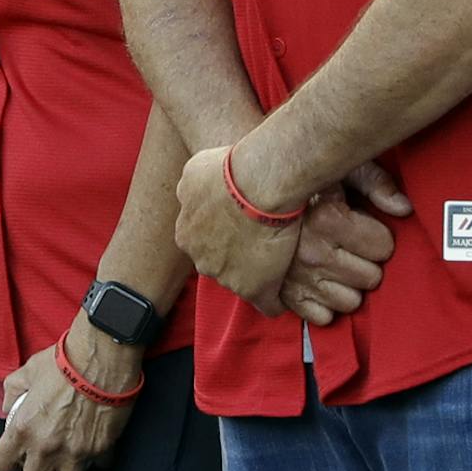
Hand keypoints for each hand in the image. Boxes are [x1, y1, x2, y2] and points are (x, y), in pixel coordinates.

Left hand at [0, 318, 142, 470]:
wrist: (103, 356)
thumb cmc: (64, 361)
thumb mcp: (27, 371)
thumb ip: (12, 391)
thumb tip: (10, 405)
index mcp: (24, 430)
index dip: (3, 462)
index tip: (11, 456)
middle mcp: (47, 448)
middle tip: (39, 465)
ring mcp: (76, 452)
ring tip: (69, 462)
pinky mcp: (102, 448)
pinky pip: (98, 465)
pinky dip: (96, 458)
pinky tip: (94, 443)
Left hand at [174, 144, 301, 313]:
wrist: (262, 181)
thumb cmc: (233, 168)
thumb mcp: (198, 168)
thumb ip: (194, 184)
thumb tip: (199, 184)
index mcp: (185, 234)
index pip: (205, 239)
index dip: (226, 229)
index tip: (244, 220)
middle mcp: (200, 259)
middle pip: (220, 262)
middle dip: (237, 252)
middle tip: (263, 235)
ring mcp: (226, 277)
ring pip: (242, 280)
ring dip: (258, 271)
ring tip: (282, 256)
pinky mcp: (255, 289)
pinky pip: (267, 302)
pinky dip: (276, 297)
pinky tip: (286, 291)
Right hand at [276, 164, 407, 326]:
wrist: (245, 196)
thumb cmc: (299, 180)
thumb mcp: (338, 168)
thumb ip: (375, 182)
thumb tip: (404, 209)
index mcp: (327, 219)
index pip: (383, 246)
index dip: (379, 237)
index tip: (367, 230)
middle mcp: (313, 252)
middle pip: (371, 277)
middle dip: (368, 263)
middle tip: (354, 248)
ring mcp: (296, 278)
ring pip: (350, 302)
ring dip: (349, 285)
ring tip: (338, 265)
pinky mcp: (282, 296)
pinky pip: (321, 317)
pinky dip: (324, 303)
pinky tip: (321, 282)